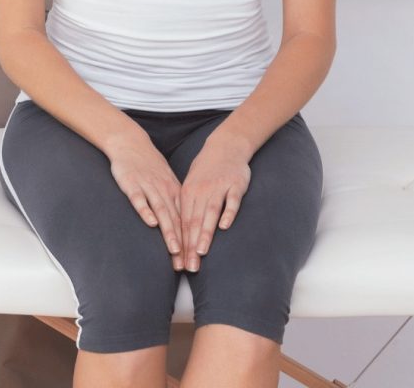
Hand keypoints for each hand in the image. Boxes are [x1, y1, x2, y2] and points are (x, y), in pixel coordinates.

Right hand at [107, 129, 185, 269]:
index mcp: (174, 191)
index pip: (185, 220)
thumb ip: (173, 201)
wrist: (130, 143)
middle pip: (176, 220)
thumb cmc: (149, 166)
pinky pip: (139, 199)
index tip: (195, 261)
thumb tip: (184, 225)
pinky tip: (150, 223)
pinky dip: (145, 210)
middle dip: (182, 244)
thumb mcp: (166, 181)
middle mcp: (164, 190)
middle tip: (187, 265)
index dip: (190, 241)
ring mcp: (148, 186)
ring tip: (174, 250)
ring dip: (168, 231)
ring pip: (161, 211)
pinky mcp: (132, 184)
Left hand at [179, 130, 250, 271]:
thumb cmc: (206, 170)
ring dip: (205, 232)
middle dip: (191, 246)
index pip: (183, 222)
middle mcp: (201, 191)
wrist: (226, 145)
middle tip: (189, 266)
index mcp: (188, 192)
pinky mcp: (235, 185)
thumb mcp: (191, 185)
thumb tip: (178, 232)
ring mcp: (219, 187)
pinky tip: (225, 226)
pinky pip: (231, 201)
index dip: (181, 244)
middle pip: (194, 221)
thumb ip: (187, 207)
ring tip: (201, 251)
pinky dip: (228, 213)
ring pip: (210, 213)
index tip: (179, 264)